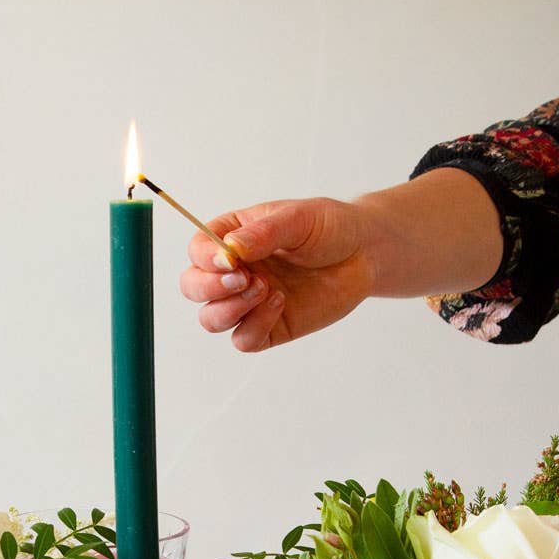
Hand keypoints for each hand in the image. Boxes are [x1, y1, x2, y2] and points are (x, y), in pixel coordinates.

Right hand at [178, 172, 502, 351]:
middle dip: (210, 288)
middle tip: (244, 278)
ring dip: (230, 309)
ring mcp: (248, 302)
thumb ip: (263, 232)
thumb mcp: (298, 218)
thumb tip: (230, 248)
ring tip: (266, 289)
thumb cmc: (329, 228)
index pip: (197, 251)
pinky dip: (254, 326)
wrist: (365, 254)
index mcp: (231, 238)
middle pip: (192, 288)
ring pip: (211, 319)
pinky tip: (280, 304)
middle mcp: (233, 271)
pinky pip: (243, 340)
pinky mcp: (268, 327)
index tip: (230, 258)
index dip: (205, 258)